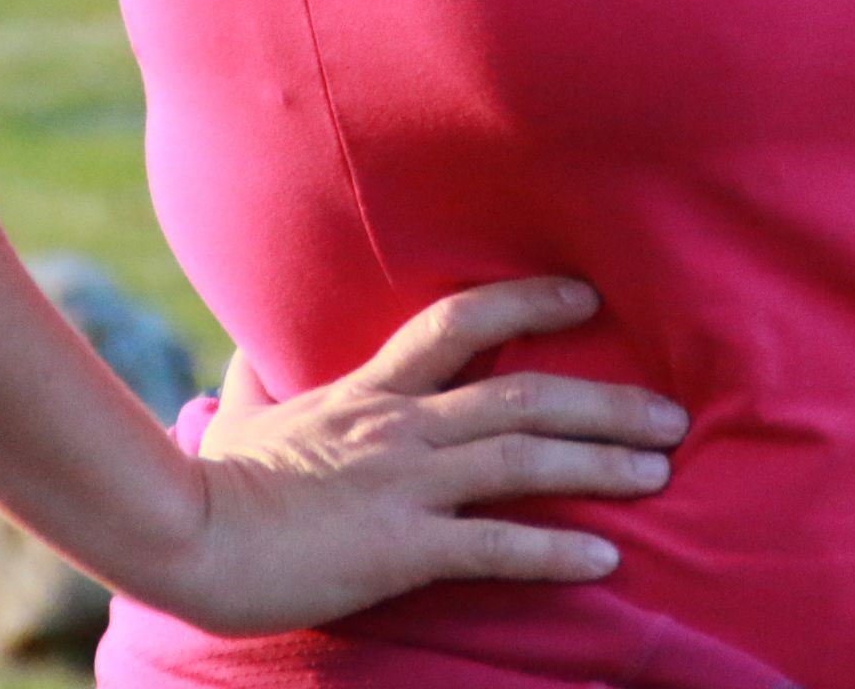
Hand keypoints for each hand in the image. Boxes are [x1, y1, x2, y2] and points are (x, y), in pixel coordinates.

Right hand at [151, 278, 688, 637]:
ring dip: (601, 463)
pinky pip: (493, 544)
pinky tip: (605, 560)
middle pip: (524, 393)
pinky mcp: (400, 547)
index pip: (460, 321)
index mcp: (371, 392)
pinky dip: (554, 550)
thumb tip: (247, 359)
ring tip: (660, 472)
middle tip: (670, 414)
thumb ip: (261, 384)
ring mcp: (404, 484)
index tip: (588, 296)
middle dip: (606, 401)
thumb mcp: (245, 420)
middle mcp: (401, 426)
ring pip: (524, 458)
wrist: (183, 539)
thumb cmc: (209, 487)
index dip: (529, 301)